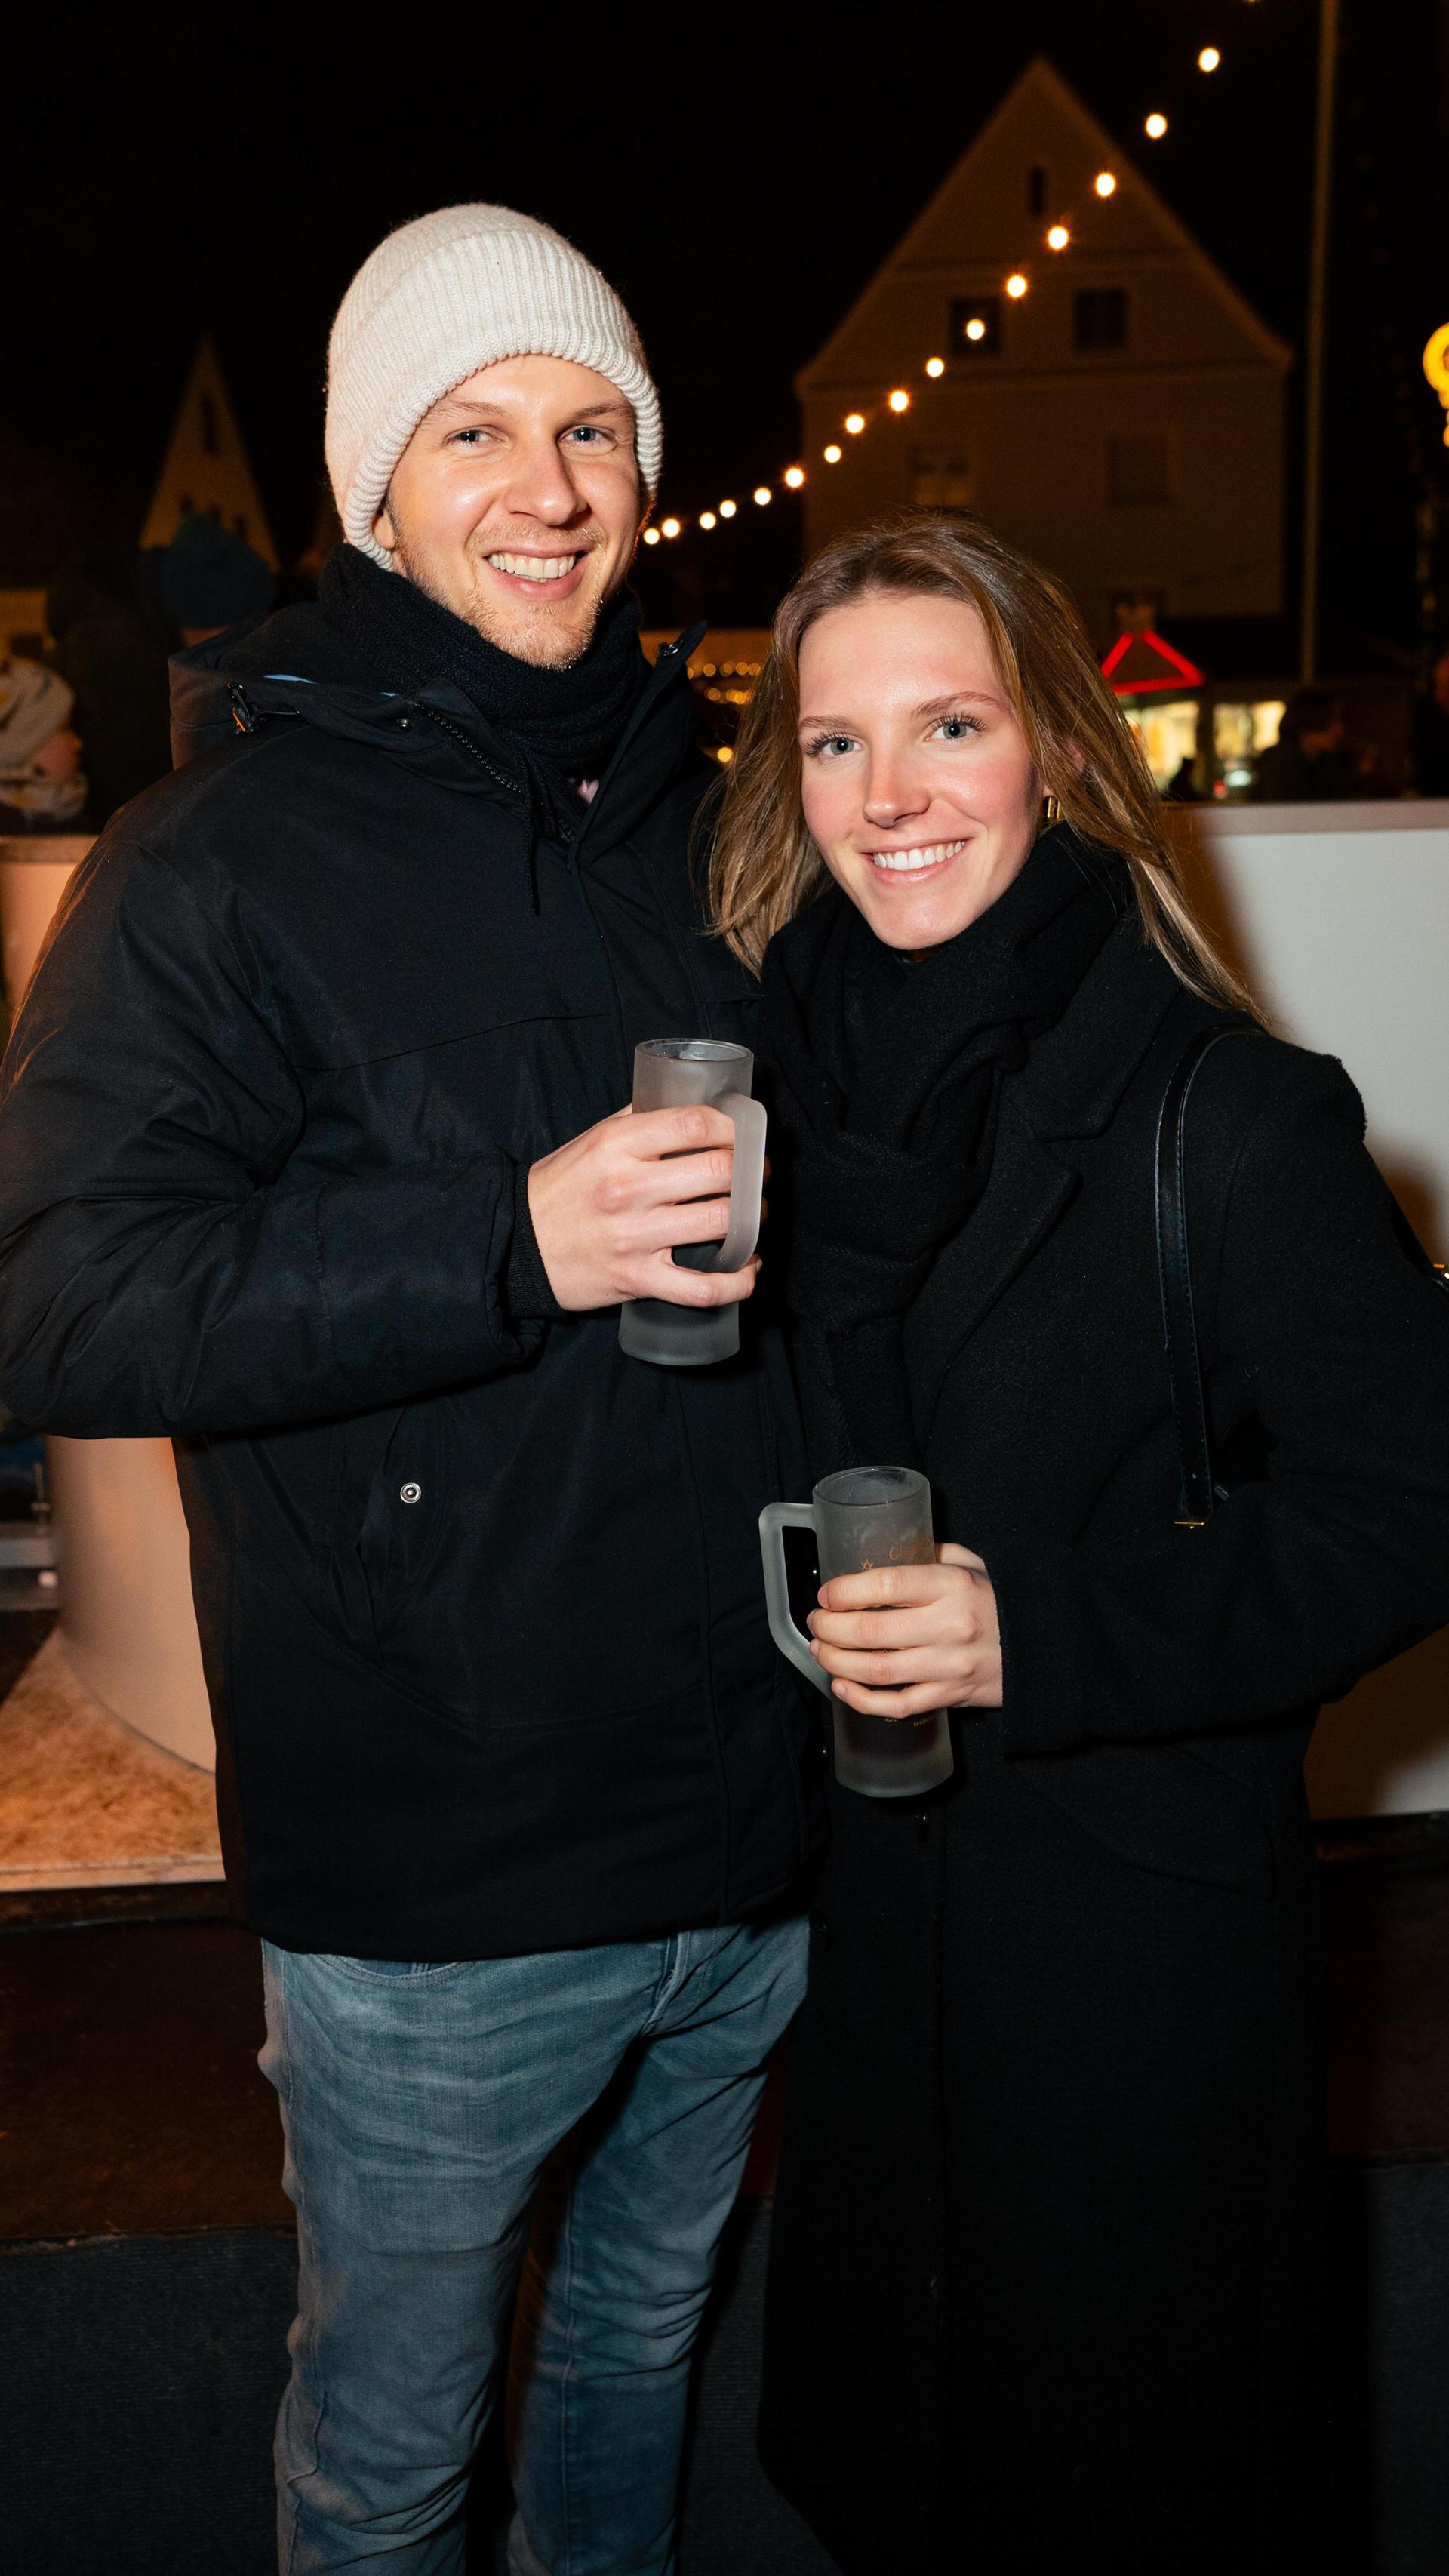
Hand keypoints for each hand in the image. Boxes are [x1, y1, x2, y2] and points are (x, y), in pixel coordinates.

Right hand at [527, 1104, 760, 1314]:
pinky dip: (739, 1281)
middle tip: (757, 1175)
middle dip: (753, 1171)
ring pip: (722, 1223)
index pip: (695, 1124)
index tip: (744, 1135)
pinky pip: (703, 1287)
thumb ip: (638, 1121)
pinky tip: (749, 1268)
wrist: (517, 1246)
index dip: (734, 1127)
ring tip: (755, 1214)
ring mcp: (635, 1237)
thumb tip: (690, 1103)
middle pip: (720, 1170)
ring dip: (753, 1218)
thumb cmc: (560, 1190)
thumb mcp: (590, 1141)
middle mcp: (628, 1188)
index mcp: (616, 1145)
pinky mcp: (638, 1279)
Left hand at [807, 1543, 1001, 1717]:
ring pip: (878, 1671)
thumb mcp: (973, 1565)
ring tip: (820, 1651)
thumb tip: (884, 1552)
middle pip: (872, 1632)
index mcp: (952, 1586)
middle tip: (815, 1623)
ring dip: (837, 1662)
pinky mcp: (950, 1697)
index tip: (825, 1595)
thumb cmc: (999, 1601)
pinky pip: (897, 1704)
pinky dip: (862, 1700)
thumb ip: (931, 1555)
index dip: (846, 1591)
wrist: (1044, 1648)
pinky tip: (842, 1686)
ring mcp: (949, 1666)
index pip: (887, 1586)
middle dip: (830, 1629)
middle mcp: (949, 1626)